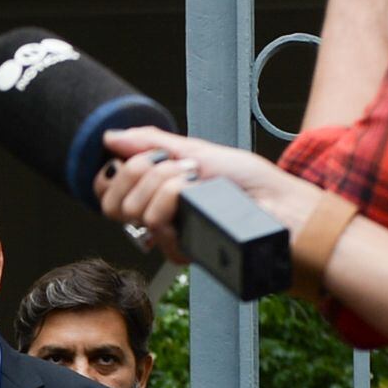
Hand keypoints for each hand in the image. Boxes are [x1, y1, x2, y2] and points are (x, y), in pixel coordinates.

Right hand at [93, 127, 322, 260]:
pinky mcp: (182, 250)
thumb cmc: (249, 180)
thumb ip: (152, 143)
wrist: (279, 202)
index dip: (113, 173)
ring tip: (195, 178)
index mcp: (156, 194)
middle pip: (112, 203)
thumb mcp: (196, 150)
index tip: (141, 156)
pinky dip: (175, 196)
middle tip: (175, 164)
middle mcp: (158, 217)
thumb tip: (110, 137)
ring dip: (163, 181)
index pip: (107, 192)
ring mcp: (169, 236)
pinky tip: (199, 194)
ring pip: (132, 211)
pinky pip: (155, 223)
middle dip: (140, 171)